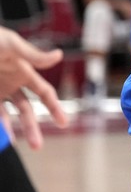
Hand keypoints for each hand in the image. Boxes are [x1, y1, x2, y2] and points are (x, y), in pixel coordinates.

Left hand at [0, 28, 67, 149]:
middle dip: (32, 128)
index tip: (64, 123)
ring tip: (8, 144)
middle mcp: (11, 85)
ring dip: (9, 132)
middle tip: (37, 146)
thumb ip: (32, 55)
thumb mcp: (11, 44)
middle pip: (26, 111)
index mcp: (24, 72)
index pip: (44, 93)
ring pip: (5, 118)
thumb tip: (59, 55)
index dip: (55, 108)